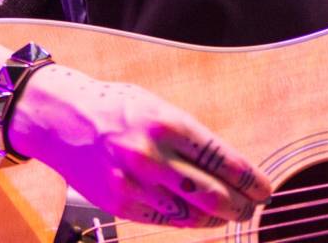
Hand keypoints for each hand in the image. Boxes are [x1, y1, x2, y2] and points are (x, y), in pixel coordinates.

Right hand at [7, 64, 271, 225]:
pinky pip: (162, 219)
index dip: (248, 178)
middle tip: (253, 205)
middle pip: (209, 191)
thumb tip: (224, 165)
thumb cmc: (118, 107)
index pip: (220, 158)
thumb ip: (187, 136)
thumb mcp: (157, 106)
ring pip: (188, 212)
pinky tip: (199, 218)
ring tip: (231, 214)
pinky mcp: (118, 202)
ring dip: (216, 217)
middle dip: (239, 203)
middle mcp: (151, 154)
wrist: (62, 117)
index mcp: (167, 122)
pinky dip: (186, 221)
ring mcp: (133, 181)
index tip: (265, 188)